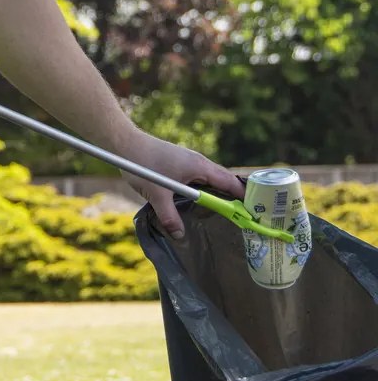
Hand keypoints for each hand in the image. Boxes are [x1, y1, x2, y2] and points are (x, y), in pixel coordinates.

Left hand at [120, 128, 244, 239]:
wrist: (126, 144)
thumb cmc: (143, 165)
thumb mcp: (157, 195)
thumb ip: (170, 217)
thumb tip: (180, 236)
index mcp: (200, 167)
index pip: (231, 183)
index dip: (244, 198)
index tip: (254, 215)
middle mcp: (199, 162)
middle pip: (224, 181)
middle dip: (233, 199)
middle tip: (242, 219)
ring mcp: (189, 161)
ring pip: (210, 179)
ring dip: (218, 194)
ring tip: (224, 214)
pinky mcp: (179, 162)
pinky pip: (199, 177)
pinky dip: (204, 189)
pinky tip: (199, 202)